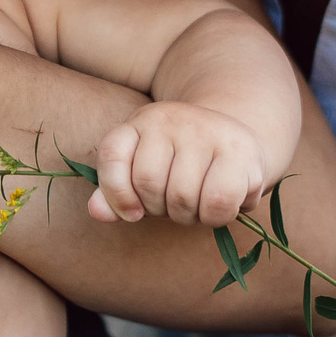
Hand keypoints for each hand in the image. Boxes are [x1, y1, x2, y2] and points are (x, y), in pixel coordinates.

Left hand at [89, 101, 272, 226]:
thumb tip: (97, 212)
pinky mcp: (238, 149)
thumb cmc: (182, 165)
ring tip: (197, 205)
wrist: (236, 140)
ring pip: (182, 196)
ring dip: (189, 217)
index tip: (132, 214)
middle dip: (161, 210)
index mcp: (140, 122)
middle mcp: (170, 119)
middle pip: (149, 183)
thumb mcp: (145, 172)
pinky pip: (217, 202)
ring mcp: (204, 130)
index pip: (112, 156)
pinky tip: (219, 208)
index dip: (116, 193)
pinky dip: (215, 218)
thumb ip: (117, 192)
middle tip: (176, 206)